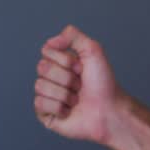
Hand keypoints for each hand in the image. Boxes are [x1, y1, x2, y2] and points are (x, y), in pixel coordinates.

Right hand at [34, 25, 133, 147]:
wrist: (109, 110)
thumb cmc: (103, 83)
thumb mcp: (92, 50)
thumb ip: (72, 35)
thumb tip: (50, 42)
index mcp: (59, 62)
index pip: (46, 51)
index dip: (65, 60)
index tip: (81, 68)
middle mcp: (51, 77)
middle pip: (42, 68)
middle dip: (66, 78)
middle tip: (80, 86)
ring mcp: (47, 95)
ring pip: (40, 86)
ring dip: (64, 94)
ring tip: (76, 100)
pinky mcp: (45, 114)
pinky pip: (40, 103)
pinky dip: (58, 108)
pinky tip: (69, 111)